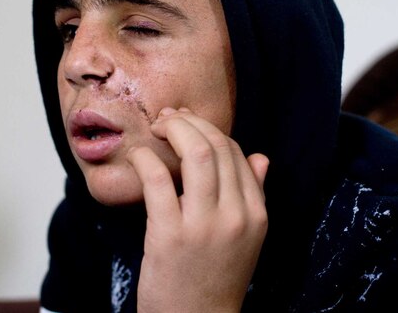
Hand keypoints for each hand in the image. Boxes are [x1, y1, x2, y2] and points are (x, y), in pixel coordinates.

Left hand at [127, 107, 268, 312]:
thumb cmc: (215, 279)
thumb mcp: (246, 239)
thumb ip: (254, 196)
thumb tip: (260, 157)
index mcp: (256, 214)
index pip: (237, 153)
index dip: (209, 130)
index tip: (187, 123)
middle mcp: (236, 216)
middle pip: (217, 146)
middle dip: (188, 122)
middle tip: (166, 119)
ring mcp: (204, 225)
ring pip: (195, 153)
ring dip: (171, 129)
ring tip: (154, 129)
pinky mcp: (170, 235)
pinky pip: (158, 180)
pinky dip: (145, 158)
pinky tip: (137, 156)